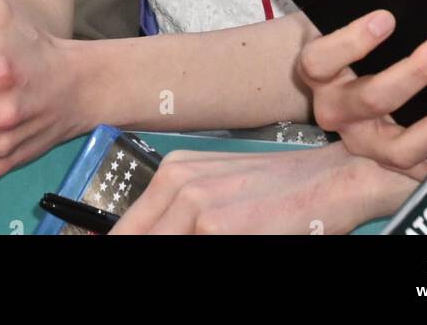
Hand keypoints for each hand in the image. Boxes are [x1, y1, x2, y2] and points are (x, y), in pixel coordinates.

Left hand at [110, 141, 415, 235]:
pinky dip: (201, 255)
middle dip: (132, 252)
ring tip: (216, 240)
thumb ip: (178, 217)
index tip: (94, 249)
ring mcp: (197, 207)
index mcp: (173, 172)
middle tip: (158, 247)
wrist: (332, 179)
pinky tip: (235, 242)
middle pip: (131, 239)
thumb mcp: (219, 193)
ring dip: (169, 254)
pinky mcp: (220, 227)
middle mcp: (178, 184)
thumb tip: (140, 237)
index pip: (123, 231)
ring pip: (157, 245)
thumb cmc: (281, 191)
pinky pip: (192, 252)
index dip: (108, 245)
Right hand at [300, 10, 426, 177]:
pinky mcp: (386, 159)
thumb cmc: (343, 45)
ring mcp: (362, 140)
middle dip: (415, 71)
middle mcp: (335, 111)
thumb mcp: (339, 24)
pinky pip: (420, 168)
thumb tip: (405, 3)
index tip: (386, 18)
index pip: (322, 61)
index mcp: (318, 73)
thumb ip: (364, 18)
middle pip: (372, 99)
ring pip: (399, 148)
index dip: (354, 41)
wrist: (330, 83)